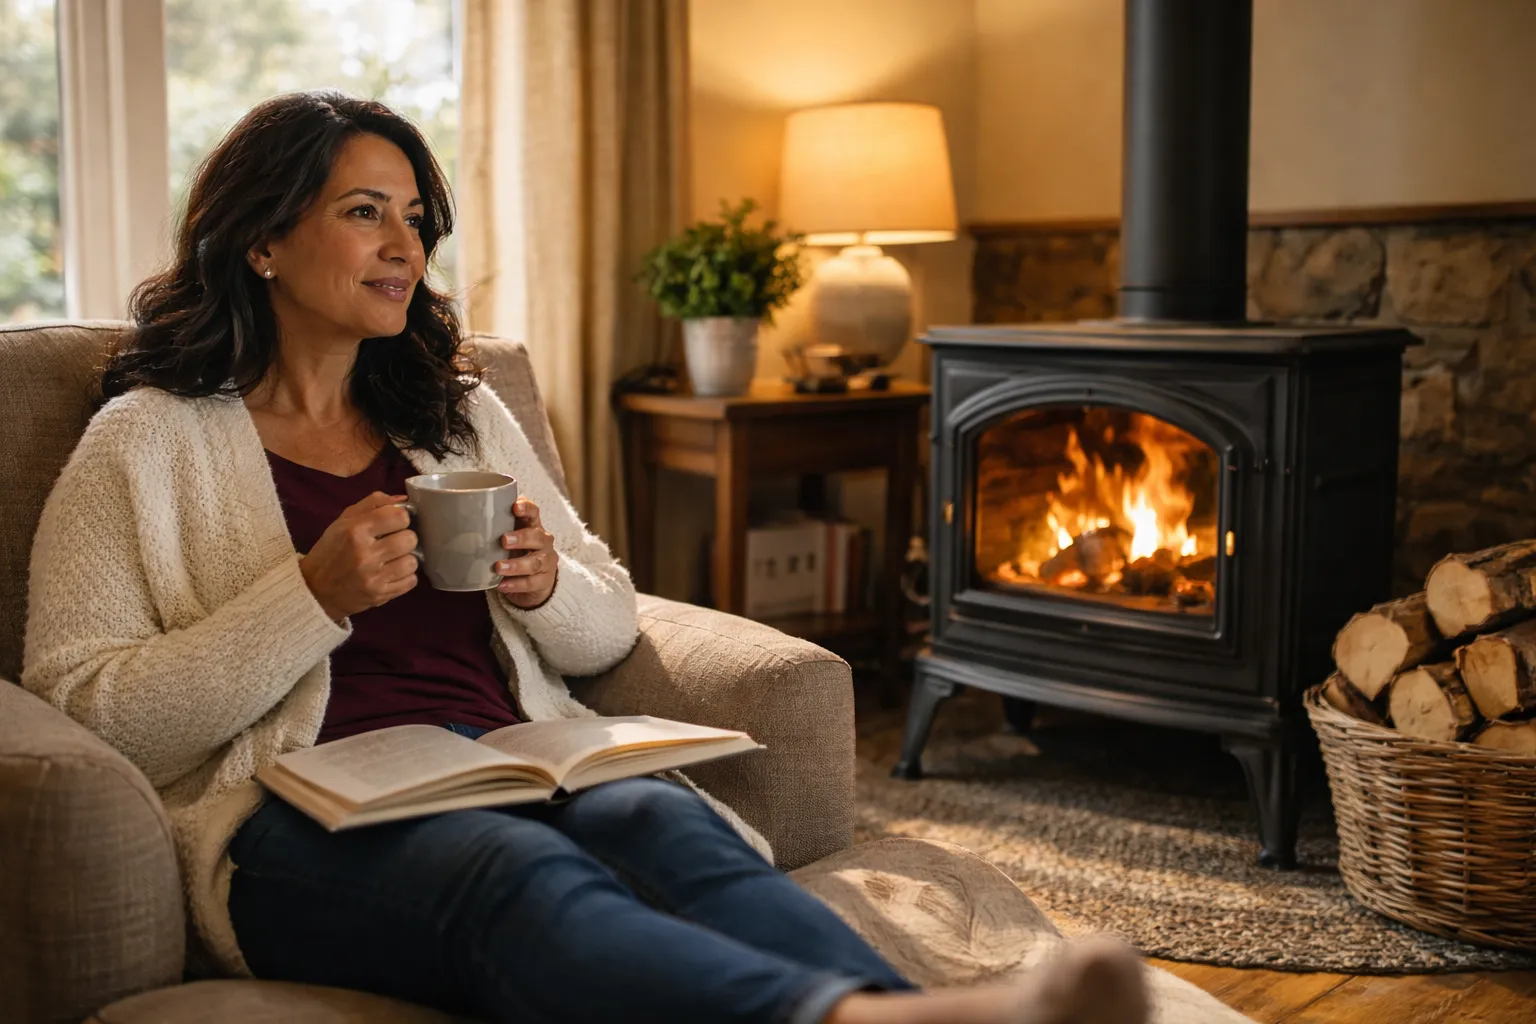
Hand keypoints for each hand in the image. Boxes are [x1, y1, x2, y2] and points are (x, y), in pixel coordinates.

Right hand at [298, 492, 417, 620]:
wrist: (315, 590)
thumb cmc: (331, 551)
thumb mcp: (343, 521)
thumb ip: (373, 504)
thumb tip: (404, 499)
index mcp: (355, 531)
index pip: (399, 516)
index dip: (401, 517)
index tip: (394, 523)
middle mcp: (365, 554)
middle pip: (410, 539)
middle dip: (405, 538)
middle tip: (394, 542)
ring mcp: (373, 577)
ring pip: (413, 562)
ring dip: (406, 559)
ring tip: (393, 559)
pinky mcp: (380, 595)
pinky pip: (411, 582)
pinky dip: (405, 577)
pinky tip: (392, 573)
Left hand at [497, 497, 557, 607]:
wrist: (537, 578)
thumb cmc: (518, 551)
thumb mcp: (509, 536)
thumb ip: (493, 527)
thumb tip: (456, 520)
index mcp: (533, 526)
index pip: (533, 512)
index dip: (526, 508)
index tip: (515, 507)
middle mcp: (543, 541)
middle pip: (537, 537)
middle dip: (521, 538)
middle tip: (504, 540)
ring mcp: (546, 562)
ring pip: (535, 562)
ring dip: (516, 565)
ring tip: (499, 567)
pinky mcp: (544, 580)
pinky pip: (532, 583)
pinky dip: (516, 585)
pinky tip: (502, 585)